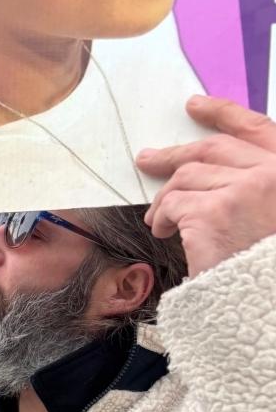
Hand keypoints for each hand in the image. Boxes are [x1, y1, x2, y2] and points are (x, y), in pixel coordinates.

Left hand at [138, 96, 275, 277]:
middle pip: (213, 149)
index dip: (223, 113)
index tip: (195, 105)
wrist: (268, 305)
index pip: (257, 128)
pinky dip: (162, 216)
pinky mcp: (215, 211)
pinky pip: (173, 202)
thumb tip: (207, 169)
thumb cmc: (266, 266)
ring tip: (158, 219)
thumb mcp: (272, 213)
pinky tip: (164, 232)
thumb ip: (256, 185)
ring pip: (188, 176)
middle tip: (147, 160)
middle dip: (174, 154)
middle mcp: (274, 174)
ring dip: (166, 197)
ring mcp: (246, 189)